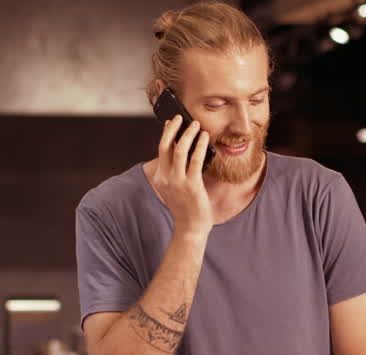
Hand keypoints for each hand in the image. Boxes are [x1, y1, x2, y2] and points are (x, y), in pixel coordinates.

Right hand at [151, 115, 212, 235]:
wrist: (190, 227)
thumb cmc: (186, 207)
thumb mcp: (176, 187)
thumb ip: (177, 171)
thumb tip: (186, 150)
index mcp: (160, 177)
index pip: (160, 149)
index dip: (166, 133)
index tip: (171, 122)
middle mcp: (166, 178)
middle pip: (165, 145)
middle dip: (174, 129)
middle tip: (182, 118)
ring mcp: (178, 181)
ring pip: (179, 149)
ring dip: (188, 134)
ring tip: (196, 125)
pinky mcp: (192, 185)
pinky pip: (196, 160)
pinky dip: (200, 146)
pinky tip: (205, 138)